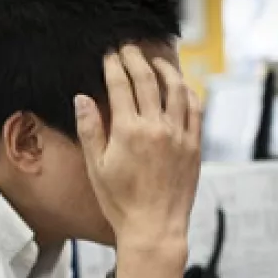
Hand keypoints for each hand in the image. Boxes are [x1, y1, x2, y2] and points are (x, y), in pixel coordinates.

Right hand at [74, 45, 202, 277]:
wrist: (154, 228)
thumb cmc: (121, 203)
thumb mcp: (96, 167)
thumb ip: (89, 129)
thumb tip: (82, 98)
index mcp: (128, 131)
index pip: (120, 85)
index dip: (114, 65)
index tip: (110, 54)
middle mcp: (156, 128)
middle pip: (148, 80)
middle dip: (136, 59)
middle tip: (129, 48)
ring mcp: (179, 135)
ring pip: (176, 89)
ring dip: (166, 70)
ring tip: (156, 62)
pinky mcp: (194, 146)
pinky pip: (195, 109)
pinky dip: (188, 92)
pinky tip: (181, 87)